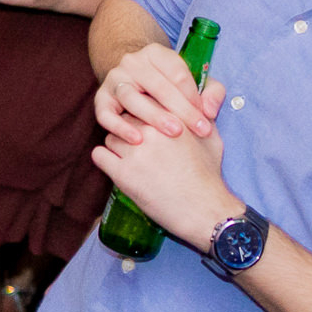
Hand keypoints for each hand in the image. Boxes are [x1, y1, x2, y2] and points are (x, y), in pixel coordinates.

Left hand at [91, 99, 236, 246]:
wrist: (203, 209)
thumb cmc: (208, 174)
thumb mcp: (211, 138)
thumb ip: (198, 116)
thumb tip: (193, 104)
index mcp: (172, 118)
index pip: (144, 102)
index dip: (143, 113)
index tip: (145, 124)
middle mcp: (152, 131)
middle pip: (125, 118)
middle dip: (130, 129)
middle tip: (137, 143)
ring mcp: (136, 152)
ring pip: (111, 136)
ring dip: (118, 145)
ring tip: (131, 159)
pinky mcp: (123, 173)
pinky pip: (99, 155)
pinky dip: (105, 159)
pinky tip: (117, 167)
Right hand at [96, 43, 222, 145]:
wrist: (134, 81)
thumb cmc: (170, 85)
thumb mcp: (194, 82)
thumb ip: (211, 92)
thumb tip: (209, 111)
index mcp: (156, 54)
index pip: (178, 73)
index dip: (194, 96)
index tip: (207, 116)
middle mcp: (132, 63)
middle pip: (158, 86)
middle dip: (182, 110)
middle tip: (199, 130)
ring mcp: (114, 79)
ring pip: (132, 98)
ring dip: (154, 116)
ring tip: (173, 132)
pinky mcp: (101, 99)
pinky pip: (106, 114)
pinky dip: (120, 127)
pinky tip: (137, 140)